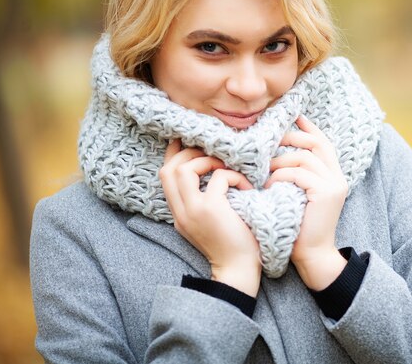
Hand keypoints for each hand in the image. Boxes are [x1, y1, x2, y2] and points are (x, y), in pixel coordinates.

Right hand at [160, 139, 260, 296]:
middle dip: (189, 153)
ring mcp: (194, 211)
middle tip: (213, 153)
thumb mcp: (210, 221)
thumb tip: (213, 171)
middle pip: (168, 168)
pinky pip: (218, 178)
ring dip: (207, 161)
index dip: (175, 153)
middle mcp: (181, 212)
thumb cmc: (234, 243)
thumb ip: (203, 199)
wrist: (240, 271)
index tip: (191, 141)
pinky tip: (246, 187)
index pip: (165, 175)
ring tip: (226, 169)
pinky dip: (233, 176)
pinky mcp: (211, 210)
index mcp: (179, 213)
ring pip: (183, 170)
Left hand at [265, 115, 347, 289]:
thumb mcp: (299, 196)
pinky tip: (269, 185)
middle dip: (292, 138)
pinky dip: (281, 176)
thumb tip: (277, 154)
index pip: (323, 143)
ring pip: (305, 158)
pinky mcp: (326, 193)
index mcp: (333, 176)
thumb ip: (297, 175)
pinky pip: (299, 174)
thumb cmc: (299, 228)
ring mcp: (334, 184)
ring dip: (280, 161)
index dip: (309, 128)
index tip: (294, 116)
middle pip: (317, 144)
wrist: (312, 256)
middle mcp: (338, 177)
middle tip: (271, 140)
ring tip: (264, 170)